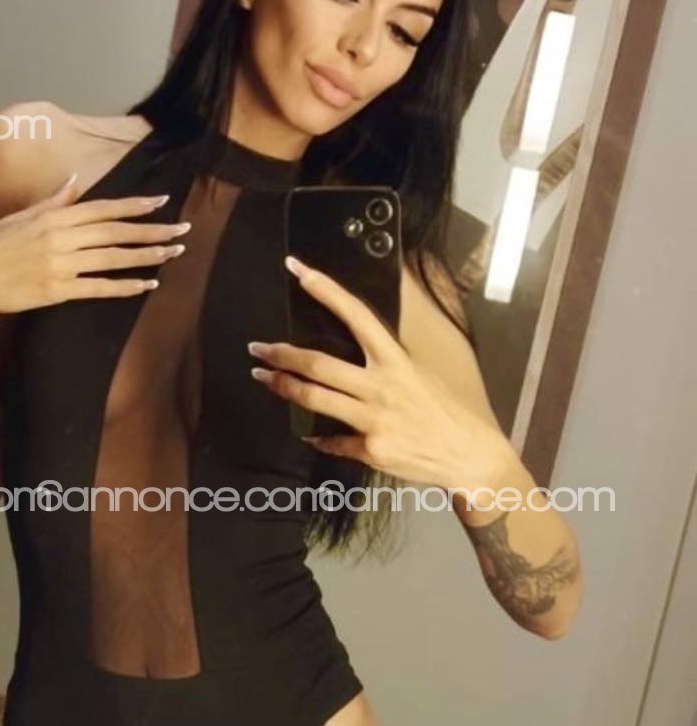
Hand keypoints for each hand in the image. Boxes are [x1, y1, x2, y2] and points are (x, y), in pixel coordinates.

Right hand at [0, 174, 190, 320]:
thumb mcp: (21, 216)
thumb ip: (53, 201)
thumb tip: (74, 180)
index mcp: (54, 217)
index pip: (103, 208)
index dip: (135, 205)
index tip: (162, 202)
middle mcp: (61, 238)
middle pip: (116, 231)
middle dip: (152, 230)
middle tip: (183, 230)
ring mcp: (60, 265)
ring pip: (114, 257)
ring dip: (147, 256)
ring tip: (174, 253)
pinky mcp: (57, 291)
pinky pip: (99, 287)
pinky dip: (126, 286)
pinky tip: (148, 284)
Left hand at [249, 256, 513, 490]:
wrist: (468, 455)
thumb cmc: (444, 411)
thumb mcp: (419, 375)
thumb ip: (385, 365)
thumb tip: (355, 356)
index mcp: (395, 360)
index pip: (357, 316)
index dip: (326, 290)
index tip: (298, 270)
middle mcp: (381, 385)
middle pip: (319, 363)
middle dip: (282, 354)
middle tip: (256, 347)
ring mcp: (373, 419)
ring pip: (315, 399)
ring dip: (283, 386)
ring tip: (262, 377)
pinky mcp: (370, 449)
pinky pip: (332, 441)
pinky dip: (317, 437)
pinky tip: (307, 434)